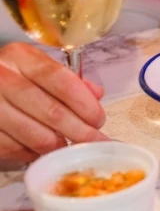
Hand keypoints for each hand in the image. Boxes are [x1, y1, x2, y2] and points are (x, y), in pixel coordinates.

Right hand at [0, 43, 108, 168]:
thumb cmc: (12, 78)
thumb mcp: (37, 68)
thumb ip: (69, 80)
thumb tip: (95, 94)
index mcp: (21, 57)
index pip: (62, 82)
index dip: (85, 104)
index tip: (98, 119)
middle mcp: (2, 78)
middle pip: (53, 112)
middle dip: (80, 131)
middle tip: (94, 140)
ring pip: (35, 135)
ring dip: (58, 146)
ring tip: (69, 146)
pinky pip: (15, 149)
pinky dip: (33, 153)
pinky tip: (42, 150)